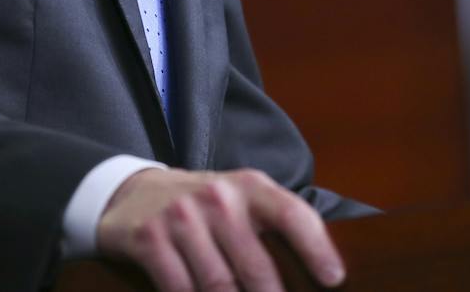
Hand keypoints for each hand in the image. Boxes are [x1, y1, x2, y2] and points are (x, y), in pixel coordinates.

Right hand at [96, 167, 344, 291]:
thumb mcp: (241, 202)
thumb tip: (326, 275)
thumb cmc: (205, 207)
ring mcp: (181, 216)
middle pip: (256, 267)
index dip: (317, 248)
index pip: (291, 213)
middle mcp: (216, 196)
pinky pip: (178, 289)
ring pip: (219, 285)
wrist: (135, 191)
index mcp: (249, 187)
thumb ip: (276, 228)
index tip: (334, 279)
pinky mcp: (149, 237)